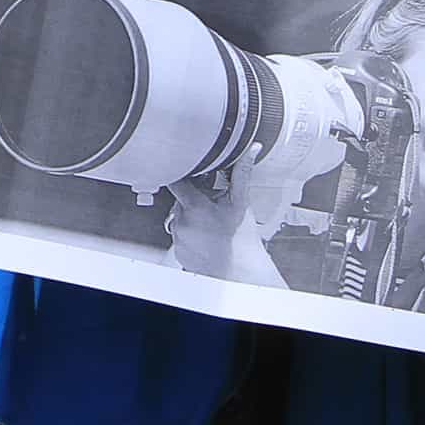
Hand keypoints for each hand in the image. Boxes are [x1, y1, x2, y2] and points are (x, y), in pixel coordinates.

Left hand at [163, 179, 285, 286]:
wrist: (240, 272)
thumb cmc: (242, 241)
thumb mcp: (241, 203)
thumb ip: (241, 173)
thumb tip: (250, 152)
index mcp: (195, 207)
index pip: (175, 180)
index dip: (181, 174)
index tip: (188, 172)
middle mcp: (182, 222)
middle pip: (179, 199)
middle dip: (193, 197)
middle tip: (211, 203)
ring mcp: (178, 238)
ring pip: (179, 217)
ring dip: (191, 216)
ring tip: (211, 223)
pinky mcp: (178, 251)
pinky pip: (179, 235)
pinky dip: (190, 232)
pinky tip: (206, 236)